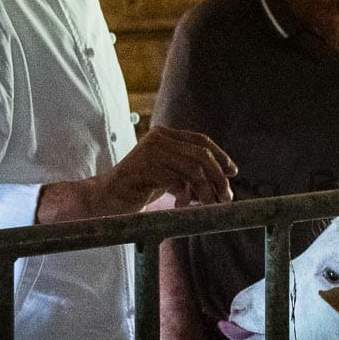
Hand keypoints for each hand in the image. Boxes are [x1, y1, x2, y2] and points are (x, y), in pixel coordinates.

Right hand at [100, 126, 236, 210]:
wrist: (105, 198)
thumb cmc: (139, 188)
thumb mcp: (169, 174)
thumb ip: (189, 170)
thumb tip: (223, 179)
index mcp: (165, 135)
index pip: (201, 141)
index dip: (221, 156)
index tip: (233, 173)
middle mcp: (159, 138)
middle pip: (202, 154)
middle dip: (218, 177)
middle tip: (226, 197)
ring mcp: (151, 151)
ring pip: (193, 169)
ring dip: (206, 190)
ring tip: (209, 205)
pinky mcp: (144, 167)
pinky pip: (177, 181)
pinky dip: (185, 195)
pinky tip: (181, 204)